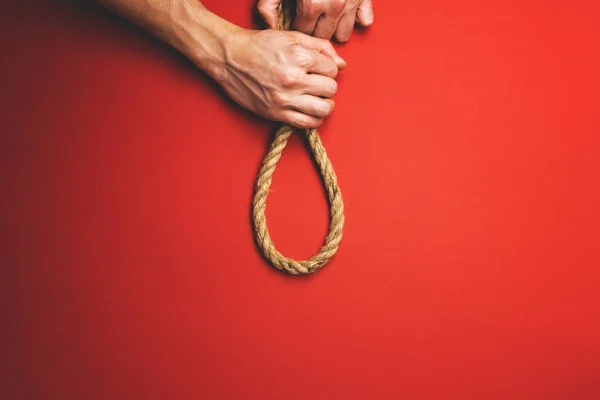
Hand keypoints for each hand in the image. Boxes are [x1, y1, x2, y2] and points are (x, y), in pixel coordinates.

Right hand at [212, 29, 345, 128]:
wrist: (229, 57)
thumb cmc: (259, 45)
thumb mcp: (291, 37)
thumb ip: (321, 47)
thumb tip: (341, 64)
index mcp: (299, 57)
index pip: (333, 69)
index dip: (328, 68)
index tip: (318, 69)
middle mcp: (293, 79)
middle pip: (330, 89)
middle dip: (327, 85)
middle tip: (317, 83)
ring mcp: (285, 98)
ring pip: (323, 109)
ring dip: (325, 105)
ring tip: (318, 99)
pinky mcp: (276, 113)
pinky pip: (306, 123)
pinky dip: (314, 119)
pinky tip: (310, 111)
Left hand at [257, 0, 373, 41]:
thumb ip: (267, 5)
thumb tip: (271, 25)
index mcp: (312, 4)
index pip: (304, 31)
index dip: (297, 25)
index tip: (296, 18)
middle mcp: (334, 6)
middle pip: (323, 35)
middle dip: (314, 29)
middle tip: (309, 18)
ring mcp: (351, 2)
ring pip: (343, 33)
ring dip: (334, 29)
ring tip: (325, 19)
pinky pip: (365, 19)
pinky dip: (356, 18)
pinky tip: (346, 13)